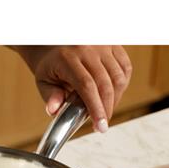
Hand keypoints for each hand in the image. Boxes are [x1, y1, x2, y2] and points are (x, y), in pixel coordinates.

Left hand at [14, 45, 132, 132]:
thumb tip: (54, 111)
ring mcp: (102, 44)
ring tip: (104, 110)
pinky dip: (121, 85)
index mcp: (67, 58)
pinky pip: (125, 67)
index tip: (100, 126)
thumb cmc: (50, 63)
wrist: (55, 41)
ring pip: (119, 77)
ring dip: (115, 99)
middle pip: (105, 84)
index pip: (87, 86)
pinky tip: (112, 95)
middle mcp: (87, 48)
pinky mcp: (113, 44)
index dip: (96, 108)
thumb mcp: (43, 80)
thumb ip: (50, 96)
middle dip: (107, 109)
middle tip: (102, 125)